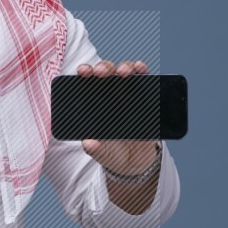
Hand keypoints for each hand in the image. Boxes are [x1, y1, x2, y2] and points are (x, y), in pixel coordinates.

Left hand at [75, 59, 159, 177]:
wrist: (136, 161)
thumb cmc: (113, 153)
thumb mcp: (103, 153)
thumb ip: (95, 149)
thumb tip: (88, 143)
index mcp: (93, 105)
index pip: (86, 83)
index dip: (85, 73)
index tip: (83, 71)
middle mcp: (108, 95)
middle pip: (105, 73)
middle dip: (103, 68)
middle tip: (101, 73)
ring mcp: (127, 94)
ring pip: (124, 72)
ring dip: (124, 66)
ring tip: (124, 72)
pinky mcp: (144, 97)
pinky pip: (144, 79)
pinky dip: (142, 70)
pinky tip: (141, 68)